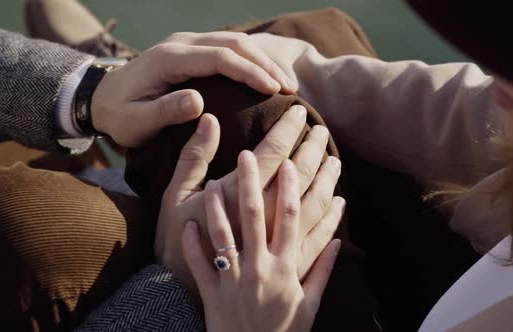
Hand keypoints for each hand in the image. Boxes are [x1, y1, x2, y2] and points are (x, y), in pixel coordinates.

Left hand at [91, 31, 296, 146]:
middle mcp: (181, 44)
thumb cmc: (119, 115)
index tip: (274, 90)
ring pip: (234, 43)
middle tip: (290, 89)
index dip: (250, 72)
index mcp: (170, 59)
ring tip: (285, 84)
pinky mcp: (191, 52)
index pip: (220, 58)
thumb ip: (164, 111)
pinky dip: (250, 61)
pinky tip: (265, 78)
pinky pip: (227, 49)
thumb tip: (199, 102)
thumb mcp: (135, 121)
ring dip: (262, 61)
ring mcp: (187, 45)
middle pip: (233, 44)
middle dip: (265, 64)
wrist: (101, 98)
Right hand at [157, 105, 343, 290]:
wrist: (180, 294)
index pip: (272, 154)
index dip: (288, 130)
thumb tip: (210, 119)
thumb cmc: (174, 241)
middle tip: (321, 131)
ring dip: (326, 180)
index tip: (300, 112)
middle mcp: (264, 220)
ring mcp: (278, 245)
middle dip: (312, 149)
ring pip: (313, 206)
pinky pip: (317, 240)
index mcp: (237, 198)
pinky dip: (331, 219)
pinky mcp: (287, 267)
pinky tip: (338, 203)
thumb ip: (194, 156)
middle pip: (299, 177)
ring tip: (334, 160)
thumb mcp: (174, 195)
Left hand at [182, 151, 341, 331]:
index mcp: (286, 268)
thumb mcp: (310, 305)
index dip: (289, 188)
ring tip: (212, 181)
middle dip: (250, 182)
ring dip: (217, 206)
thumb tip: (336, 241)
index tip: (289, 161)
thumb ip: (323, 271)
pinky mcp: (212, 294)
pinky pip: (199, 265)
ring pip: (222, 235)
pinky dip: (192, 245)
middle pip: (254, 216)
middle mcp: (259, 268)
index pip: (290, 219)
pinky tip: (187, 224)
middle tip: (245, 153)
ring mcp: (233, 280)